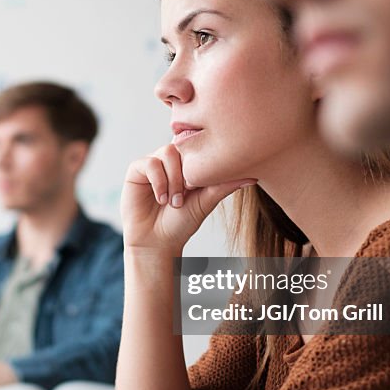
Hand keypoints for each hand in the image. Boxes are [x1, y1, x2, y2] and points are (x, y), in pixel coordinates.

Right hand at [122, 144, 254, 253]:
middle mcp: (170, 161)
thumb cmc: (181, 224)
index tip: (201, 187)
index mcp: (187, 164)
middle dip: (187, 173)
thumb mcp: (206, 202)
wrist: (157, 243)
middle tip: (187, 195)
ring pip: (167, 152)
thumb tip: (253, 176)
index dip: (201, 162)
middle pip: (183, 146)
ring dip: (173, 179)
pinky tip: (161, 199)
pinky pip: (149, 163)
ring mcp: (153, 164)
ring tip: (174, 202)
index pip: (198, 146)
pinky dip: (159, 182)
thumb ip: (224, 185)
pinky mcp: (136, 171)